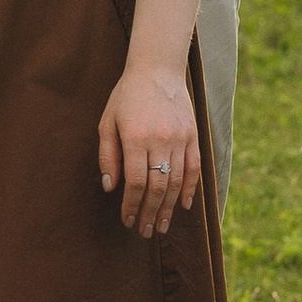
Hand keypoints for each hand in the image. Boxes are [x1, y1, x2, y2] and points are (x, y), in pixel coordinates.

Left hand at [98, 61, 201, 238]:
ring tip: (161, 226)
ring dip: (168, 208)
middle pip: (157, 188)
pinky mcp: (193, 136)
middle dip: (149, 213)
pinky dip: (190, 189)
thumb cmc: (126, 96)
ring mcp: (179, 139)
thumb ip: (108, 155)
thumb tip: (110, 187)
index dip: (130, 205)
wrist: (157, 69)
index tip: (127, 220)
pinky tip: (184, 206)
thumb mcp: (107, 121)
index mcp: (135, 138)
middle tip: (144, 231)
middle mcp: (160, 140)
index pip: (134, 182)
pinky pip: (194, 169)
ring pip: (176, 182)